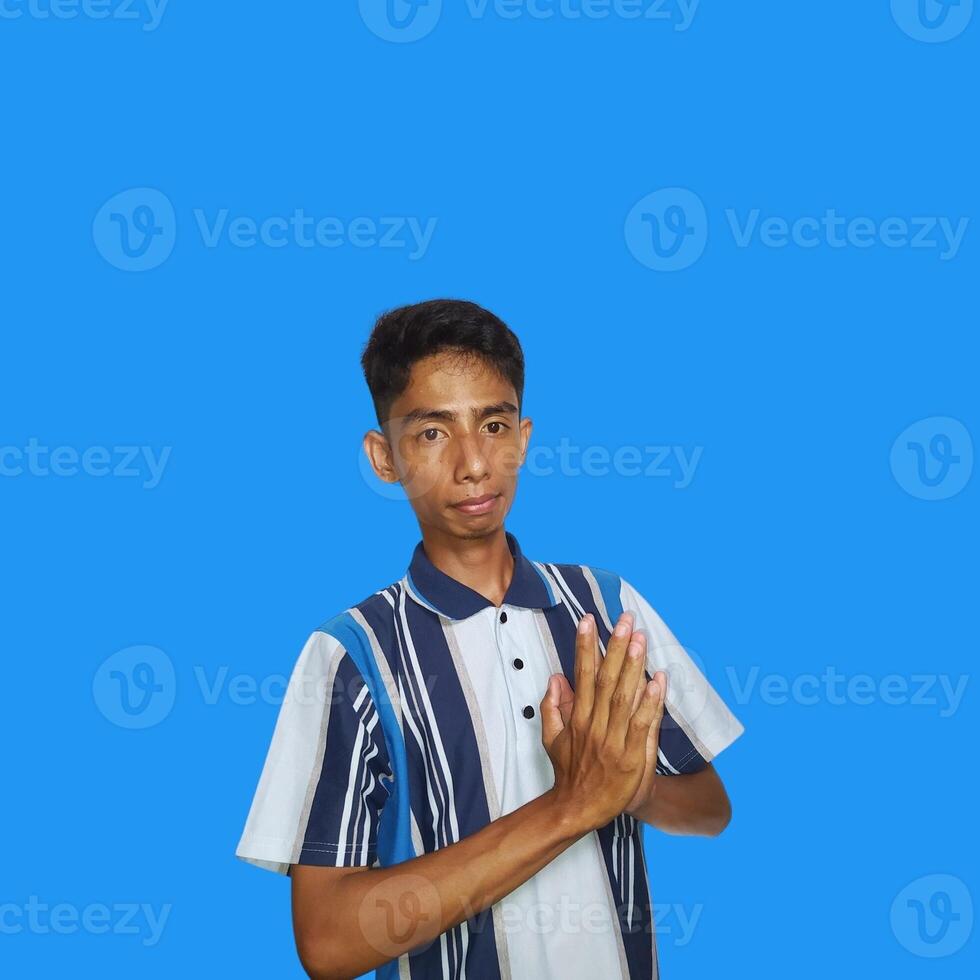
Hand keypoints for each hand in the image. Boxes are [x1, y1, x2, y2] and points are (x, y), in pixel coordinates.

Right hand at [540, 610, 666, 833]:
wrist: (581, 810)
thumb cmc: (569, 772)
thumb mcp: (551, 738)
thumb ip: (552, 707)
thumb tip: (555, 678)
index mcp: (577, 718)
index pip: (582, 674)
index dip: (585, 646)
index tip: (589, 620)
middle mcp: (595, 725)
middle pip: (606, 679)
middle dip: (616, 647)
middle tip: (624, 620)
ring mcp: (613, 740)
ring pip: (624, 696)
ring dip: (634, 666)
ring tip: (640, 639)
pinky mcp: (631, 756)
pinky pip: (643, 724)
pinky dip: (651, 702)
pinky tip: (657, 680)